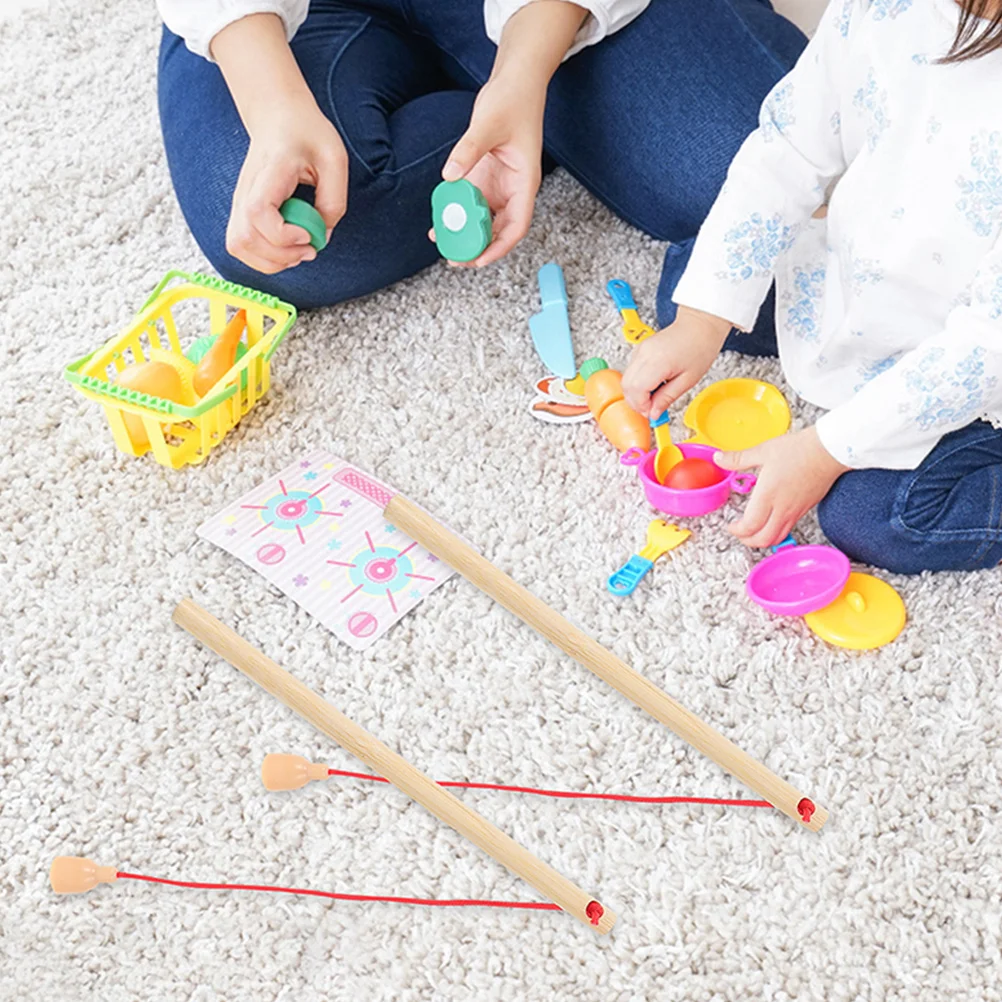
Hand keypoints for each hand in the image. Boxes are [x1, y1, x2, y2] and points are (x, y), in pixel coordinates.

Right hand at [226, 100, 347, 273]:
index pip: (258, 212)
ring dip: (271, 261)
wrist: (278, 115)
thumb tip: (321, 237)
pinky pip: (242, 245)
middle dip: (280, 257)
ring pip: (238, 246)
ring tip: (297, 251)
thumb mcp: (334, 160)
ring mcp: (240, 200)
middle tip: (308, 249)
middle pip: (243, 238)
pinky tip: (286, 248)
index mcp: (271, 171)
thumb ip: (333, 201)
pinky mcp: (241, 211)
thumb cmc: (307, 133)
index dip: (282, 235)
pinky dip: (264, 257)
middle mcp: (247, 188)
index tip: (307, 235)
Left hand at [432, 74, 544, 267]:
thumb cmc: (512, 100)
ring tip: (443, 244)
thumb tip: (449, 176)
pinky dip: (457, 214)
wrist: (514, 81)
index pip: (517, 225)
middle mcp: (513, 189)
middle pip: (500, 230)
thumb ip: (468, 150)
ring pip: (484, 220)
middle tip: (454, 259)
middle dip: (479, 248)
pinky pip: (471, 203)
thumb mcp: (489, 123)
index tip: (480, 260)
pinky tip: (440, 221)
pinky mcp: (485, 177)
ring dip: (466, 234)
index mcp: (524, 183)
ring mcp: (499, 185)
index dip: (500, 247)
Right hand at [621, 307, 731, 418]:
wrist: (700, 325)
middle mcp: (644, 354)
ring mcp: (640, 350)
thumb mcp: (688, 380)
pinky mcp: (640, 349)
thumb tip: (654, 413)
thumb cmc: (700, 347)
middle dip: (636, 402)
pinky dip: (638, 383)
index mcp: (658, 361)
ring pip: (626, 379)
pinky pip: (631, 371)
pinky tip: (653, 385)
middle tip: (652, 408)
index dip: (642, 406)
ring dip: (636, 393)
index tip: (653, 412)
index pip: (636, 390)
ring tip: (655, 396)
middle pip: (626, 386)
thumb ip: (667, 398)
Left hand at [714, 426, 849, 547]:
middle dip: (746, 540)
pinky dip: (775, 532)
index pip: (749, 526)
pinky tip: (770, 521)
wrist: (829, 450)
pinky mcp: (805, 510)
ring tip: (752, 530)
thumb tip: (719, 459)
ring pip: (777, 538)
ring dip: (761, 540)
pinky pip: (788, 529)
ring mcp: (795, 511)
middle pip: (762, 540)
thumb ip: (738, 459)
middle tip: (738, 532)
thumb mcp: (763, 451)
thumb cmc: (800, 449)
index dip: (736, 531)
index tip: (730, 525)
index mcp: (768, 495)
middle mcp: (782, 508)